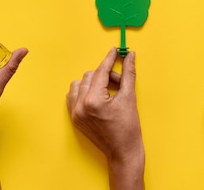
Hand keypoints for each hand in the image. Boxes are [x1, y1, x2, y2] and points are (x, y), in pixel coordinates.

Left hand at [66, 48, 144, 189]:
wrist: (123, 152)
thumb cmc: (128, 129)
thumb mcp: (130, 97)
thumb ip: (128, 73)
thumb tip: (130, 56)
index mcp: (93, 101)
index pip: (100, 72)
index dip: (109, 59)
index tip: (114, 51)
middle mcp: (80, 106)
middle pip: (90, 76)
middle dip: (106, 75)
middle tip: (120, 82)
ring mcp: (75, 113)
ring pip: (80, 84)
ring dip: (93, 82)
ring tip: (108, 91)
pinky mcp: (74, 118)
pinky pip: (73, 96)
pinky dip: (84, 92)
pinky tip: (97, 96)